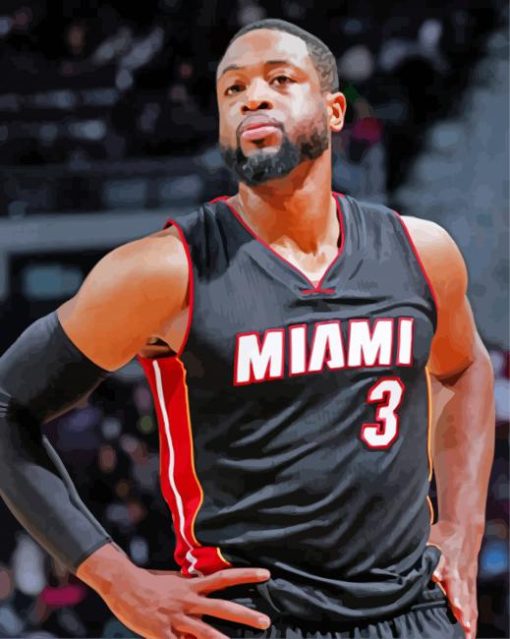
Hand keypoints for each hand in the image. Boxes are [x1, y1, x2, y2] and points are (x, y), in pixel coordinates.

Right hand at [100, 565, 271, 638]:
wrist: (124, 585)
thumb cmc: (151, 582)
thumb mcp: (176, 580)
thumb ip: (193, 584)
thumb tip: (209, 583)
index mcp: (192, 585)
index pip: (225, 578)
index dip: (246, 575)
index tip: (266, 574)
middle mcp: (188, 600)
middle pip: (221, 607)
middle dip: (245, 615)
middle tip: (266, 621)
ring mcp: (176, 618)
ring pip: (204, 632)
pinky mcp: (162, 634)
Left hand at [428, 521, 481, 638]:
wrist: (463, 532)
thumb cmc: (440, 537)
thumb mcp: (429, 539)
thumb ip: (420, 550)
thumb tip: (402, 556)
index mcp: (444, 556)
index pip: (440, 564)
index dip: (438, 570)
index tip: (435, 576)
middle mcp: (456, 570)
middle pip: (456, 585)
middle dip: (456, 598)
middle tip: (456, 610)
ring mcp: (465, 579)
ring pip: (466, 598)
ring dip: (466, 613)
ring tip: (465, 629)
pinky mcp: (470, 586)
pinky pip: (472, 604)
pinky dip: (471, 618)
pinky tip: (469, 632)